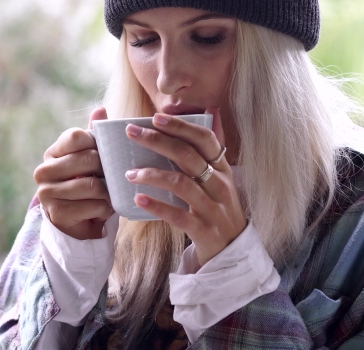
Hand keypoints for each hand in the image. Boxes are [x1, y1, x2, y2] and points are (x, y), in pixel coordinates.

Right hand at [34, 107, 113, 239]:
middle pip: (87, 159)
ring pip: (92, 184)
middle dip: (106, 169)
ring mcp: (47, 192)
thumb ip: (94, 135)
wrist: (76, 221)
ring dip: (108, 191)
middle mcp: (44, 170)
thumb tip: (100, 110)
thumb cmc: (86, 182)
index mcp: (52, 152)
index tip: (104, 154)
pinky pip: (93, 205)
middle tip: (113, 176)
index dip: (97, 144)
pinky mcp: (57, 212)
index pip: (77, 136)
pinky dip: (104, 208)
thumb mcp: (90, 157)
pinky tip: (103, 208)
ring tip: (109, 193)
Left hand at [124, 107, 245, 264]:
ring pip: (182, 184)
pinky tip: (139, 199)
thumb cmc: (218, 210)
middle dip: (158, 141)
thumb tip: (210, 112)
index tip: (155, 117)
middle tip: (131, 133)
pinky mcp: (205, 231)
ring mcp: (214, 209)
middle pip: (189, 156)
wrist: (233, 253)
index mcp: (223, 169)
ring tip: (130, 173)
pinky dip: (157, 206)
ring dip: (153, 175)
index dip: (181, 126)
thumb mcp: (219, 180)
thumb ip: (208, 153)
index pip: (205, 139)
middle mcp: (221, 185)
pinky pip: (179, 216)